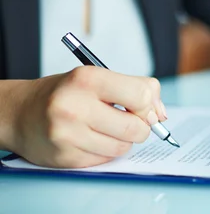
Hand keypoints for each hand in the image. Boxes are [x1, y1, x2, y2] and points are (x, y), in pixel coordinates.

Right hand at [12, 66, 166, 167]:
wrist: (20, 113)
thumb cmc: (66, 93)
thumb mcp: (98, 77)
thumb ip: (136, 89)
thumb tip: (161, 115)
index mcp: (88, 79)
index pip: (141, 95)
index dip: (149, 105)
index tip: (143, 108)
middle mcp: (75, 106)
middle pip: (136, 127)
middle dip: (140, 127)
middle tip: (130, 122)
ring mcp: (68, 135)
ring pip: (122, 147)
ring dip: (123, 141)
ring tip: (107, 129)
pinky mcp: (65, 158)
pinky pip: (105, 160)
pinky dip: (105, 152)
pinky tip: (90, 139)